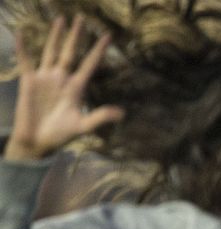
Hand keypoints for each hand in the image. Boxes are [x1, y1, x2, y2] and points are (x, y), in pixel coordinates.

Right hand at [6, 17, 122, 161]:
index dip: (98, 50)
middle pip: (71, 52)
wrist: (37, 141)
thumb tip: (121, 113)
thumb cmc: (60, 135)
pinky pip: (26, 60)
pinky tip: (22, 33)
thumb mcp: (82, 126)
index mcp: (77, 87)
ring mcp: (46, 78)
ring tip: (60, 19)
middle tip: (81, 18)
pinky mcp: (29, 80)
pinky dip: (24, 47)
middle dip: (76, 36)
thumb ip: (99, 117)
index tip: (108, 36)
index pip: (90, 64)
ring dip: (55, 36)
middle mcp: (62, 78)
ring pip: (51, 51)